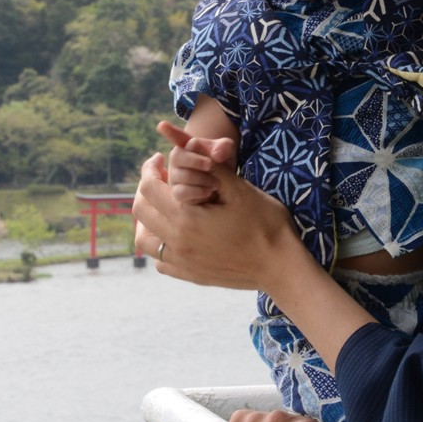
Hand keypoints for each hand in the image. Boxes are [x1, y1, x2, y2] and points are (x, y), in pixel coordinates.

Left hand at [131, 150, 302, 291]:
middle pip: (141, 212)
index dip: (149, 169)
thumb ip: (212, 169)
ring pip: (145, 241)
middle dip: (145, 189)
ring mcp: (183, 263)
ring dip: (147, 220)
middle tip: (160, 178)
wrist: (281, 267)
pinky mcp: (191, 276)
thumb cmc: (266, 225)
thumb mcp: (240, 190)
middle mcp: (178, 243)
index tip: (158, 159)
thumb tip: (191, 145)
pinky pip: (161, 261)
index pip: (149, 188)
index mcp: (187, 218)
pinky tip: (175, 234)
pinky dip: (160, 244)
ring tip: (163, 207)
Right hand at [156, 120, 236, 204]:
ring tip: (216, 183)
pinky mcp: (178, 194)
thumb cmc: (223, 166)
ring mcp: (175, 177)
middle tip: (210, 164)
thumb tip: (216, 154)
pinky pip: (180, 193)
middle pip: (176, 156)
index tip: (162, 125)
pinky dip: (196, 192)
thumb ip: (224, 148)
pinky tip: (209, 192)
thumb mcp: (228, 153)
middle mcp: (177, 160)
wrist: (224, 187)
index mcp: (187, 146)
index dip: (170, 131)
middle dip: (194, 160)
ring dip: (200, 178)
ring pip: (179, 176)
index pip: (178, 137)